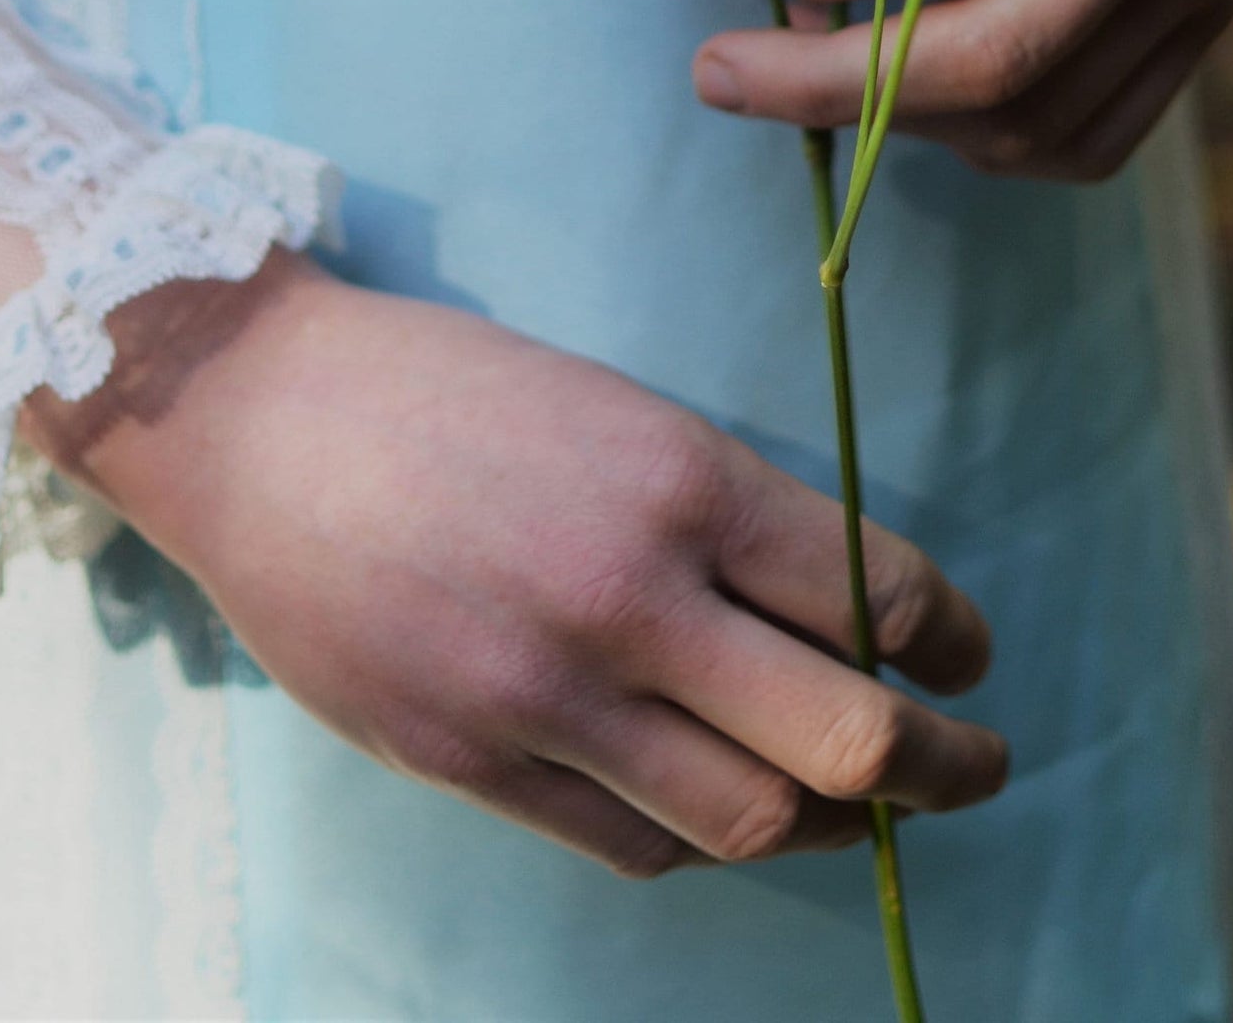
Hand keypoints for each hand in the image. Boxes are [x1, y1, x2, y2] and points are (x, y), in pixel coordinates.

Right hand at [23, 254, 1004, 875]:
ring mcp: (544, 694)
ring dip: (829, 820)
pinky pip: (631, 842)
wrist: (257, 417)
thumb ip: (720, 514)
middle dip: (938, 765)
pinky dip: (698, 834)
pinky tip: (719, 803)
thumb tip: (837, 612)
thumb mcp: (614, 407)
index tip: (971, 657)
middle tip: (975, 764)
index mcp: (678, 476)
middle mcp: (628, 596)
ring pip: (746, 816)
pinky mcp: (468, 760)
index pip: (876, 592)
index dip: (951, 641)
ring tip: (858, 805)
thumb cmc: (445, 389)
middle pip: (842, 737)